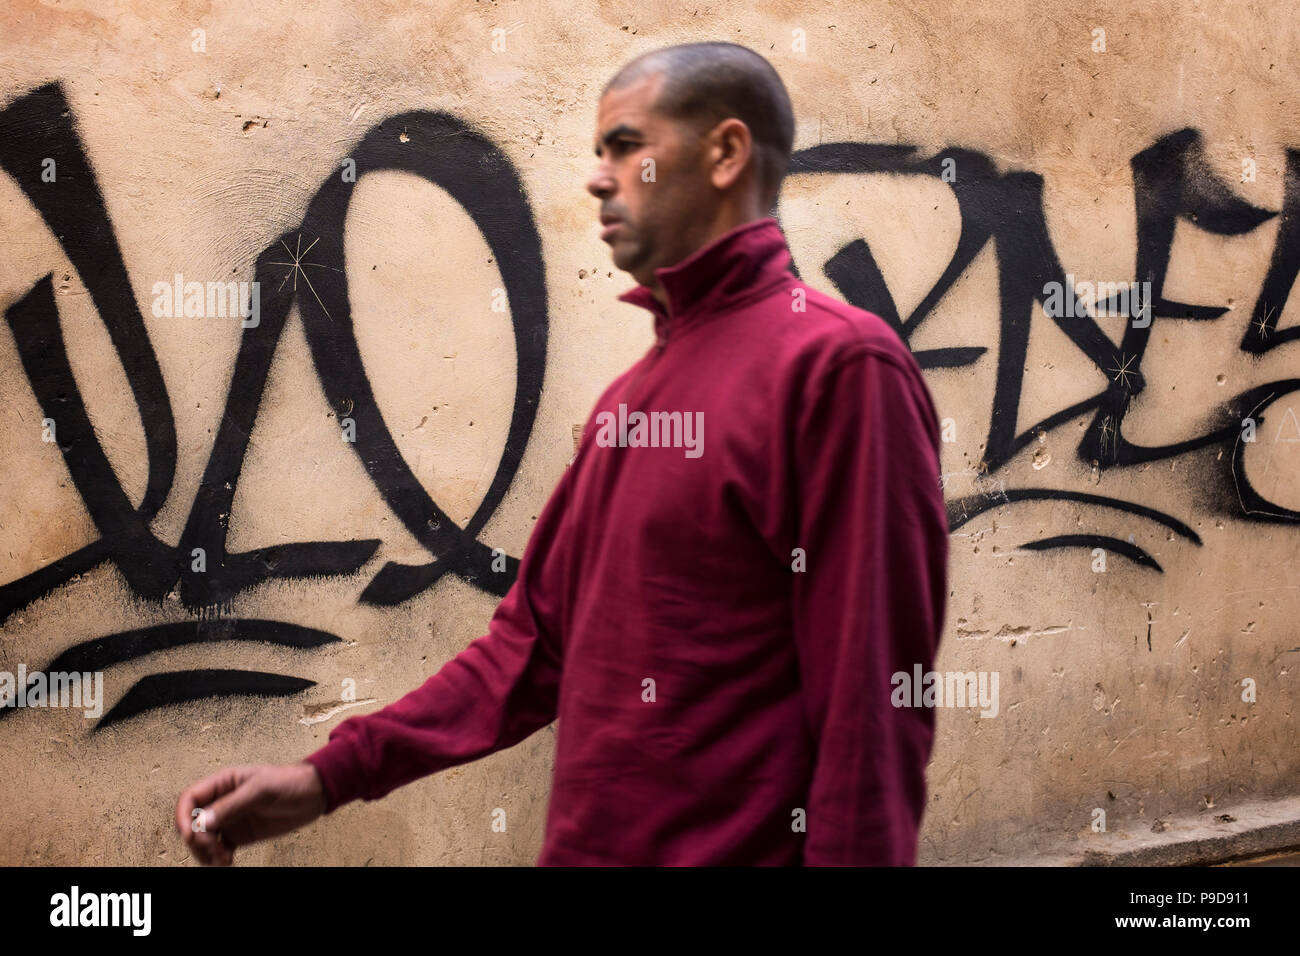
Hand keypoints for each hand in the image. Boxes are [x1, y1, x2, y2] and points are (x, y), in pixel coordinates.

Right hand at [175, 762, 326, 865]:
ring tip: (223, 859)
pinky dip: (217, 858)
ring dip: (206, 853)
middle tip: (214, 849)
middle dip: (198, 840)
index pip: (189, 799)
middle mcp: (222, 802)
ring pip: (203, 840)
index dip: (183, 817)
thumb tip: (201, 822)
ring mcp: (230, 819)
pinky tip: (228, 862)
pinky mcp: (240, 835)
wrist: (314, 794)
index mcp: (223, 783)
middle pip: (193, 824)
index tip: (190, 835)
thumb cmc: (290, 782)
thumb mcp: (261, 790)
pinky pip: (218, 850)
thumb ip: (231, 806)